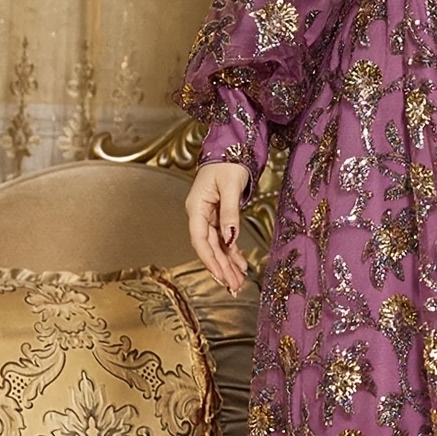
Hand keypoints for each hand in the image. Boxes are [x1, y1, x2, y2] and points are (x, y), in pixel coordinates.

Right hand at [185, 162, 250, 294]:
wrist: (232, 148)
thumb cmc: (229, 163)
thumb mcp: (230, 186)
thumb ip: (229, 212)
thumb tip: (230, 237)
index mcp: (196, 206)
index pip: (200, 239)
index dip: (210, 259)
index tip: (221, 275)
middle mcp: (199, 214)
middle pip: (209, 247)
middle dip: (221, 268)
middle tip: (234, 287)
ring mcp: (208, 216)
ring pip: (217, 246)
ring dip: (227, 264)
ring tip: (238, 282)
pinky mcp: (218, 216)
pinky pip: (224, 239)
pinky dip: (232, 252)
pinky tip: (240, 266)